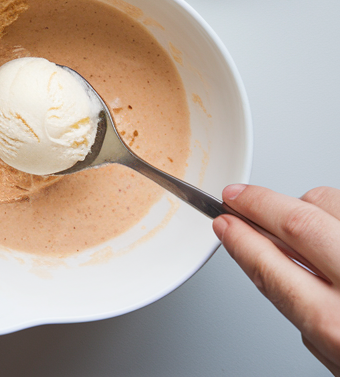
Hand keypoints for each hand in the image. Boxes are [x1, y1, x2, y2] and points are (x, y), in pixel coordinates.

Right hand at [214, 184, 339, 375]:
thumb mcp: (337, 357)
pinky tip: (335, 227)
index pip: (271, 266)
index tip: (225, 222)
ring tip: (292, 213)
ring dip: (305, 204)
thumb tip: (271, 264)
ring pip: (333, 203)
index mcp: (338, 327)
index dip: (240, 238)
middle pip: (300, 222)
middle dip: (259, 203)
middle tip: (238, 196)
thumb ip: (304, 312)